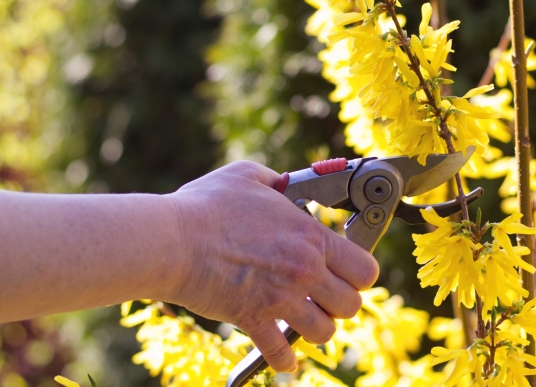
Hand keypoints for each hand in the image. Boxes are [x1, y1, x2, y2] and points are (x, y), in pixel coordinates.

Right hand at [162, 161, 378, 371]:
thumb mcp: (247, 176)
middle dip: (341, 303)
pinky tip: (284, 356)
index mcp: (310, 237)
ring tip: (304, 319)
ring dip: (317, 328)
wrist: (171, 239)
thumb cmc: (206, 206)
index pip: (365, 268)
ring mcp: (281, 298)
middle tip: (325, 296)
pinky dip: (284, 359)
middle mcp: (304, 270)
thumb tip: (284, 184)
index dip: (360, 273)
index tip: (347, 271)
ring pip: (325, 332)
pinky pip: (281, 353)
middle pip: (351, 305)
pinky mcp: (253, 319)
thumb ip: (276, 181)